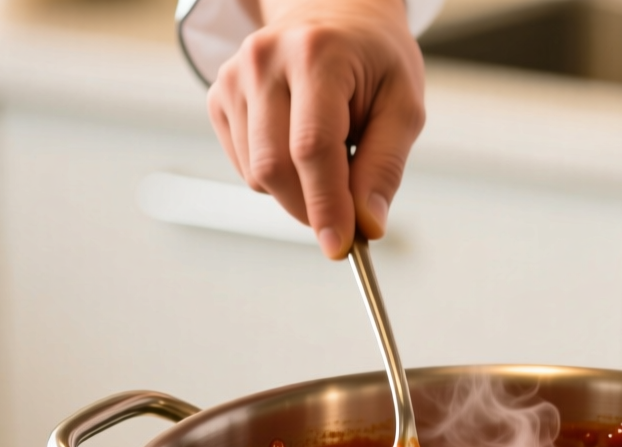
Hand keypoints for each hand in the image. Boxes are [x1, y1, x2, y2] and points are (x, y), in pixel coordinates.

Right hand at [208, 0, 424, 258]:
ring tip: (333, 156)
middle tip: (347, 220)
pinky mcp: (218, 96)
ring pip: (257, 174)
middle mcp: (265, 61)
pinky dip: (277, 177)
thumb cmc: (375, 62)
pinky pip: (245, 167)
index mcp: (317, 55)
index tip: (340, 247)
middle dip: (311, 208)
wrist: (332, 14)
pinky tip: (299, 146)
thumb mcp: (403, 105)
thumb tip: (368, 226)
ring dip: (297, 192)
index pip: (312, 147)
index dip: (326, 204)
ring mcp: (234, 77)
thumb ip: (386, 167)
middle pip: (275, 167)